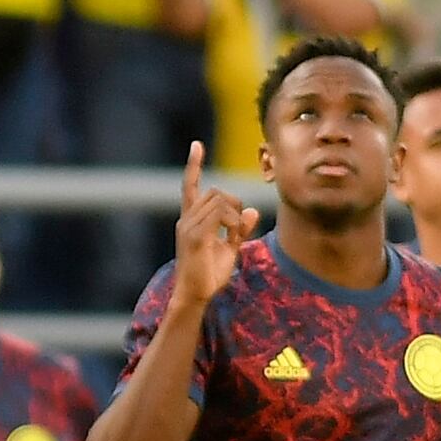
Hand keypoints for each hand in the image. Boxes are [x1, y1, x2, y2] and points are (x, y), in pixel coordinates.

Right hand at [171, 141, 258, 307]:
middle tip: (236, 228)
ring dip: (234, 215)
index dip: (194, 166)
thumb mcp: (231, 248)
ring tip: (232, 236)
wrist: (194, 295)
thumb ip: (240, 228)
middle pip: (215, 191)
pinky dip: (231, 223)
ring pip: (219, 200)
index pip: (190, 186)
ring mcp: (188, 227)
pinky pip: (219, 215)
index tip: (197, 145)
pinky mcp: (195, 236)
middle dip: (233, 203)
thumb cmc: (209, 275)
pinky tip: (230, 237)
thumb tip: (253, 210)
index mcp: (191, 220)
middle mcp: (186, 219)